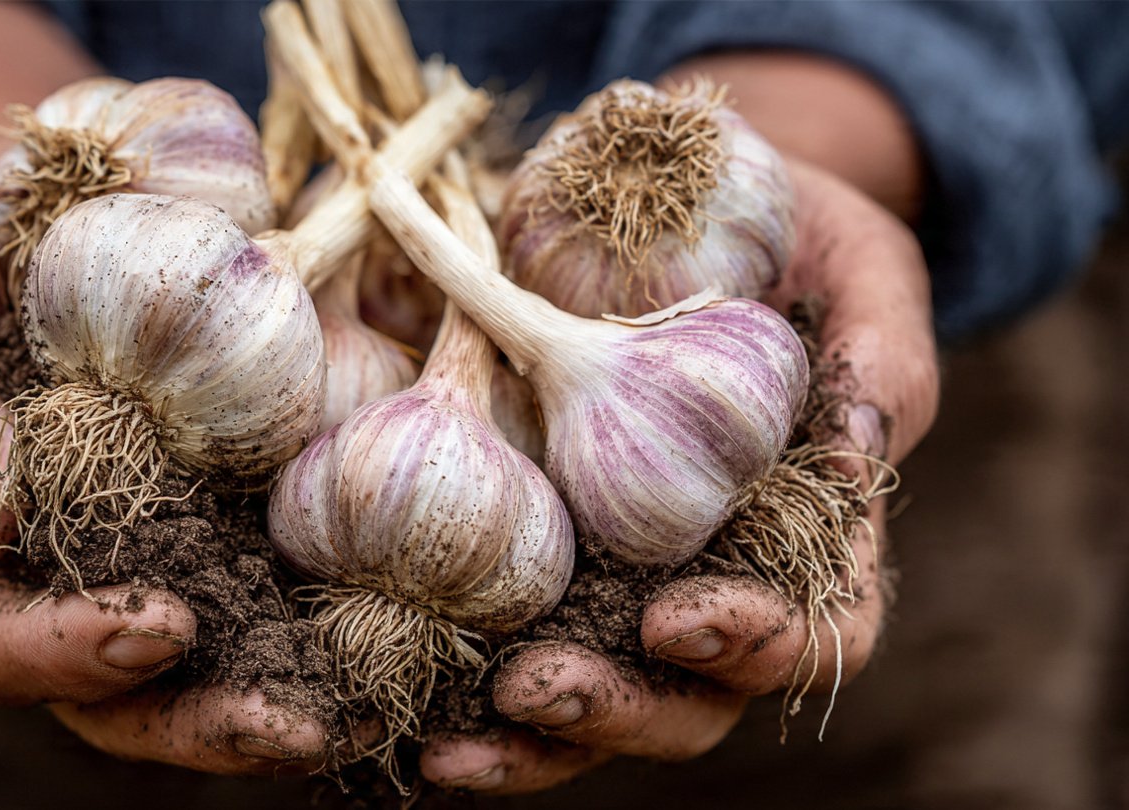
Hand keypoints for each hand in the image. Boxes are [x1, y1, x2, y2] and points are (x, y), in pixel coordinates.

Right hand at [0, 143, 331, 772]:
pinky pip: (263, 604)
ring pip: (193, 677)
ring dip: (273, 709)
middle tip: (295, 731)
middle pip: (105, 703)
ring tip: (361, 721)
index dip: (62, 654)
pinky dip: (321, 639)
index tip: (162, 626)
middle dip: (197, 726)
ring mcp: (141, 559)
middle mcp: (51, 575)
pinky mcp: (216, 527)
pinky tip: (392, 647)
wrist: (49, 211)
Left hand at [420, 159, 939, 792]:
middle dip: (618, 707)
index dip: (762, 646)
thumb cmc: (800, 242)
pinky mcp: (537, 550)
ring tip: (452, 748)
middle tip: (539, 686)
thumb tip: (859, 457)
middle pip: (687, 697)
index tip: (684, 616)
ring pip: (588, 699)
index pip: (814, 631)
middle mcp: (710, 580)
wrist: (692, 206)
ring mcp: (618, 579)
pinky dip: (455, 684)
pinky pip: (500, 639)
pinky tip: (403, 711)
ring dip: (525, 739)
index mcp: (808, 539)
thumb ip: (877, 365)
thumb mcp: (863, 275)